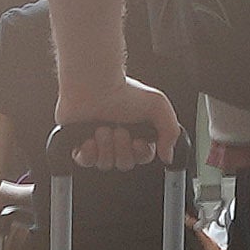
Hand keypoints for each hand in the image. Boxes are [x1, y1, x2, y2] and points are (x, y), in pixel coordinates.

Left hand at [54, 79, 181, 167]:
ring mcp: (97, 142)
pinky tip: (90, 140)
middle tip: (119, 130)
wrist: (94, 85)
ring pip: (105, 164)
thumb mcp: (158, 106)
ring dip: (106, 148)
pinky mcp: (78, 143)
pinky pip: (84, 162)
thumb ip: (170, 131)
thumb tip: (168, 155)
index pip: (142, 157)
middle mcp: (117, 137)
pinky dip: (88, 154)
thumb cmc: (123, 90)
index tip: (138, 142)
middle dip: (122, 148)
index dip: (141, 153)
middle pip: (124, 163)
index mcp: (136, 131)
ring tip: (103, 129)